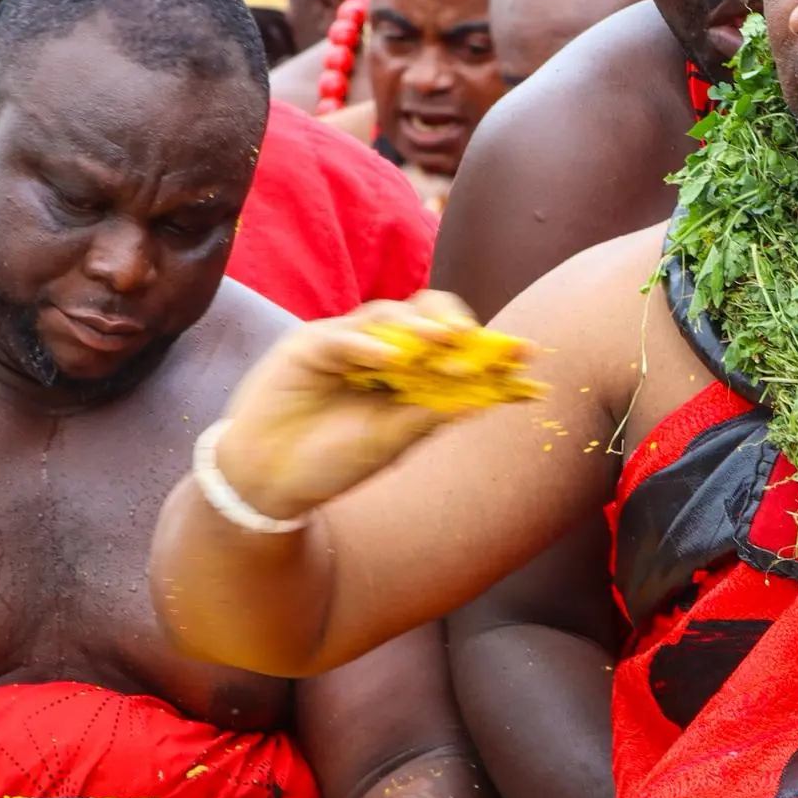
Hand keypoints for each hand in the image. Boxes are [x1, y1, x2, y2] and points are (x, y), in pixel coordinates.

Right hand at [211, 292, 505, 521]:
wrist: (270, 483)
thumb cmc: (331, 462)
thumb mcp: (391, 442)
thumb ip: (431, 415)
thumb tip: (486, 400)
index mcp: (406, 373)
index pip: (452, 346)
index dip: (488, 347)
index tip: (526, 356)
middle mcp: (380, 350)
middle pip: (423, 314)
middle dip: (453, 321)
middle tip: (473, 339)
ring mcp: (345, 344)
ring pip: (387, 316)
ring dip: (418, 328)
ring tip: (443, 343)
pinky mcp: (308, 346)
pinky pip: (342, 336)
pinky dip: (368, 345)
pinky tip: (389, 359)